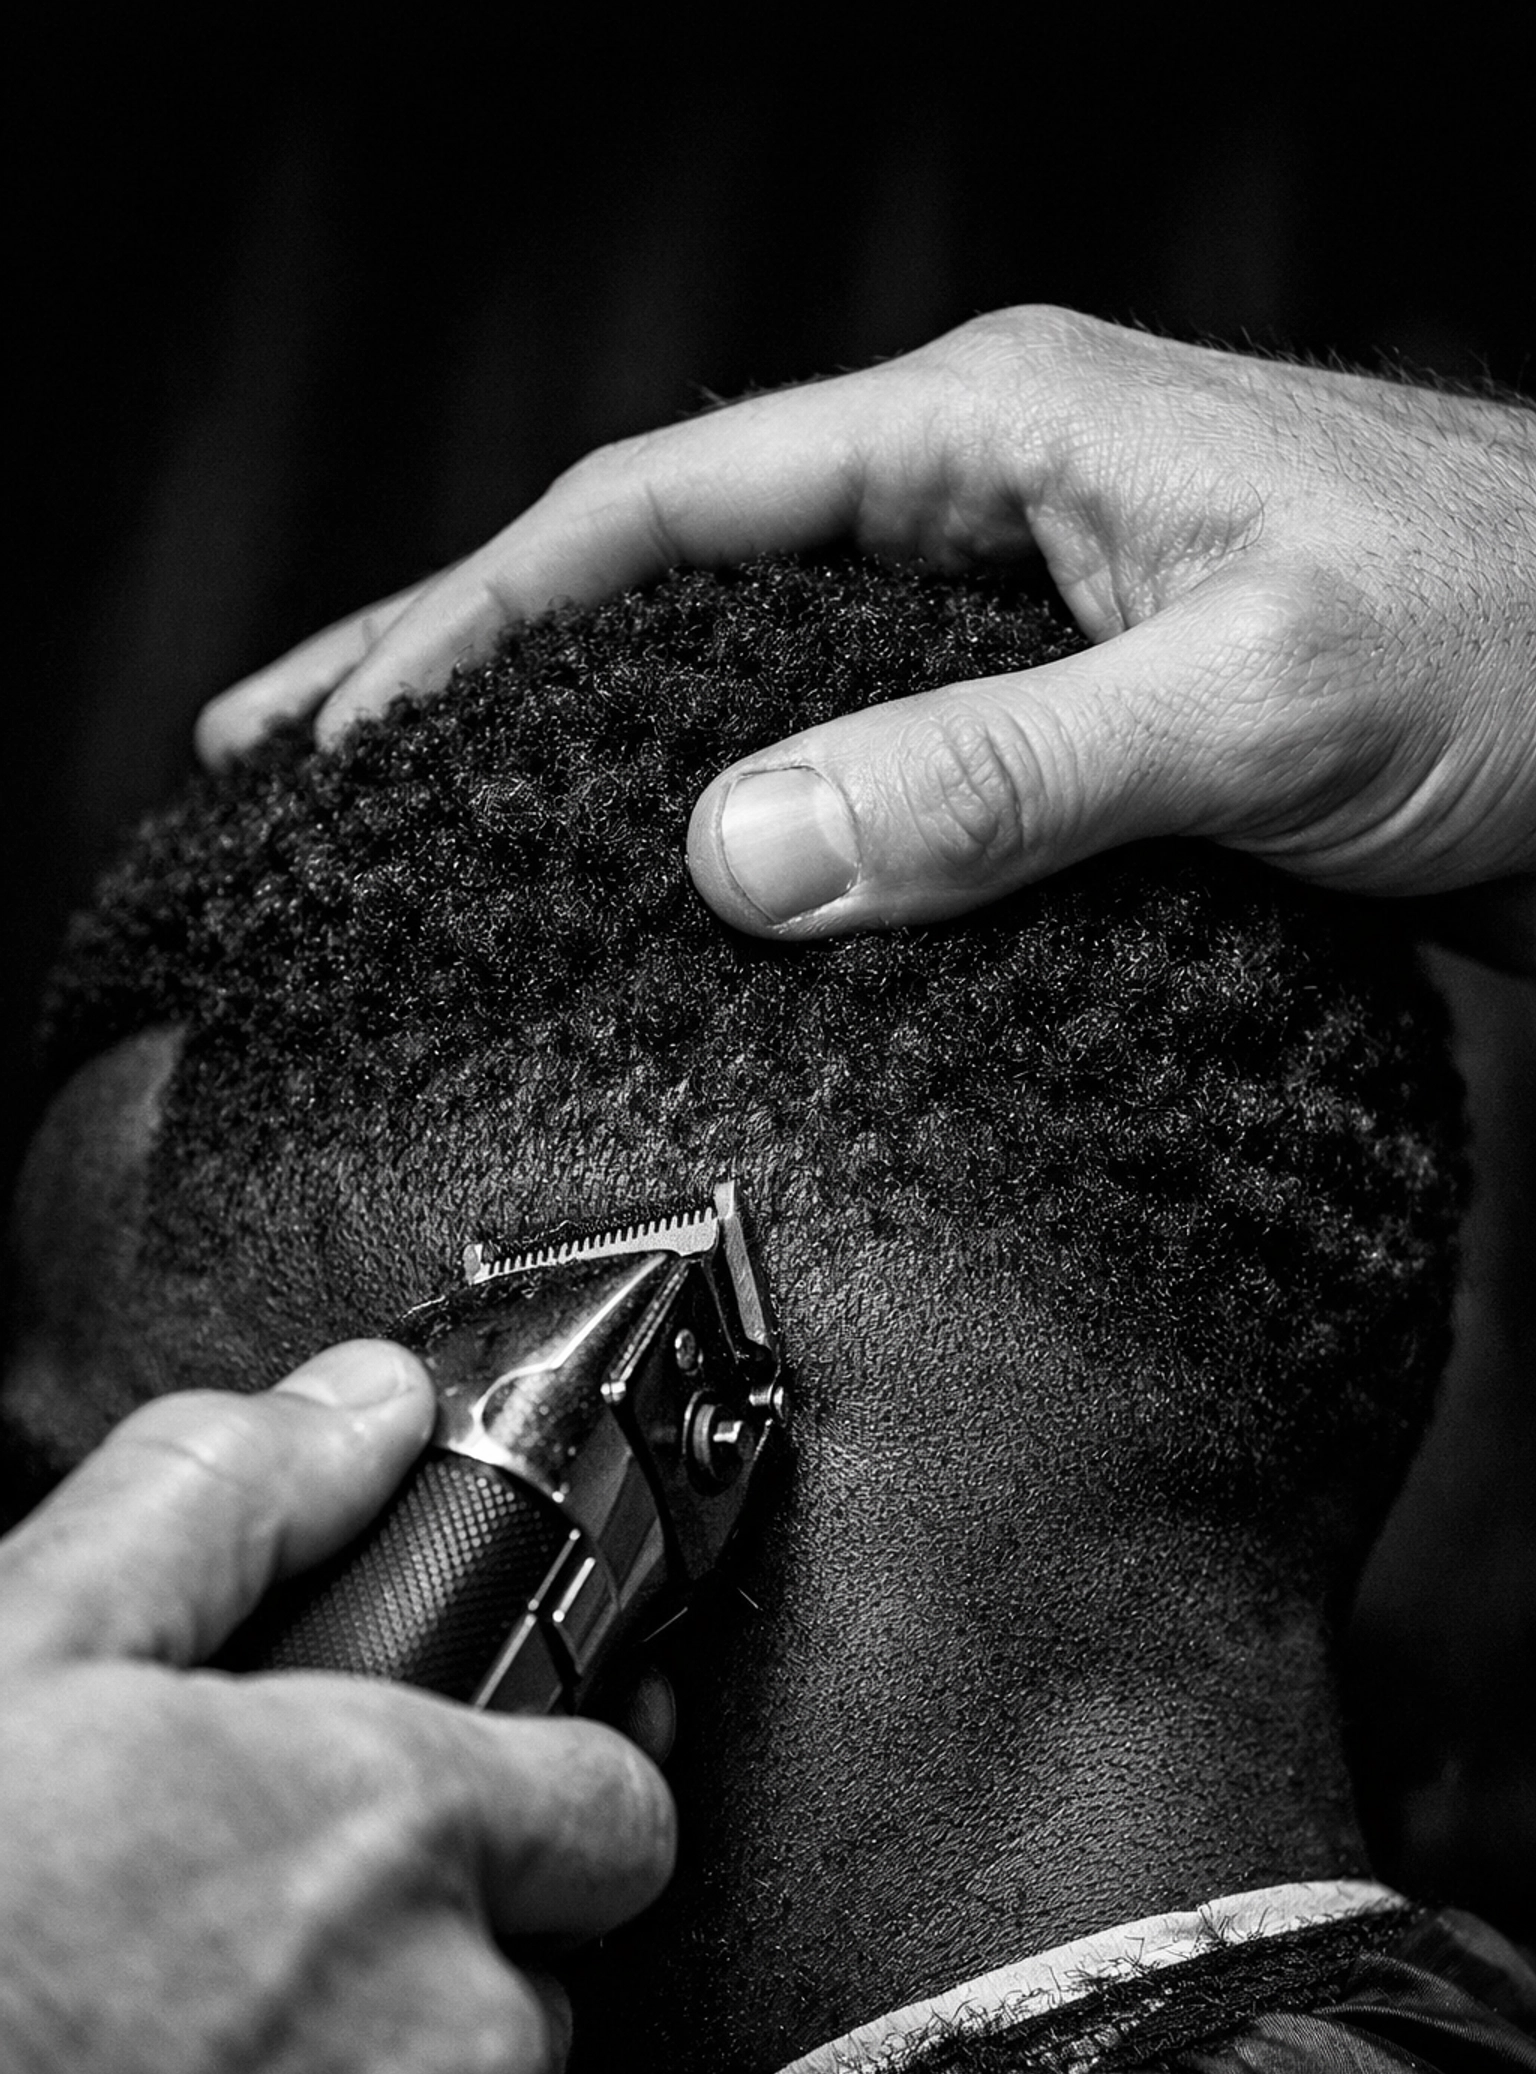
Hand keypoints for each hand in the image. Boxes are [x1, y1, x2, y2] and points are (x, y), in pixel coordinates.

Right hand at [0, 1341, 673, 2073]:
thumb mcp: (30, 1647)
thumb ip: (225, 1501)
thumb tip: (364, 1406)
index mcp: (387, 1824)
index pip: (620, 1791)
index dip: (561, 1770)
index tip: (502, 1771)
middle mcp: (438, 2019)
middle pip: (547, 1951)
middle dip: (453, 1921)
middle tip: (288, 1902)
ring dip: (399, 2065)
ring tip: (225, 2025)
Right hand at [196, 306, 1535, 969]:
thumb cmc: (1521, 645)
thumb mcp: (1248, 705)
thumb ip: (996, 772)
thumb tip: (741, 849)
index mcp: (997, 429)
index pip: (660, 507)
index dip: (475, 617)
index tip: (339, 730)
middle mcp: (988, 494)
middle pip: (664, 565)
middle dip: (470, 650)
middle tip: (305, 749)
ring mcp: (1023, 596)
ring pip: (752, 658)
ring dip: (589, 728)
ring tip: (436, 811)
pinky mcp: (1069, 699)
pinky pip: (861, 739)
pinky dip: (748, 794)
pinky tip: (685, 867)